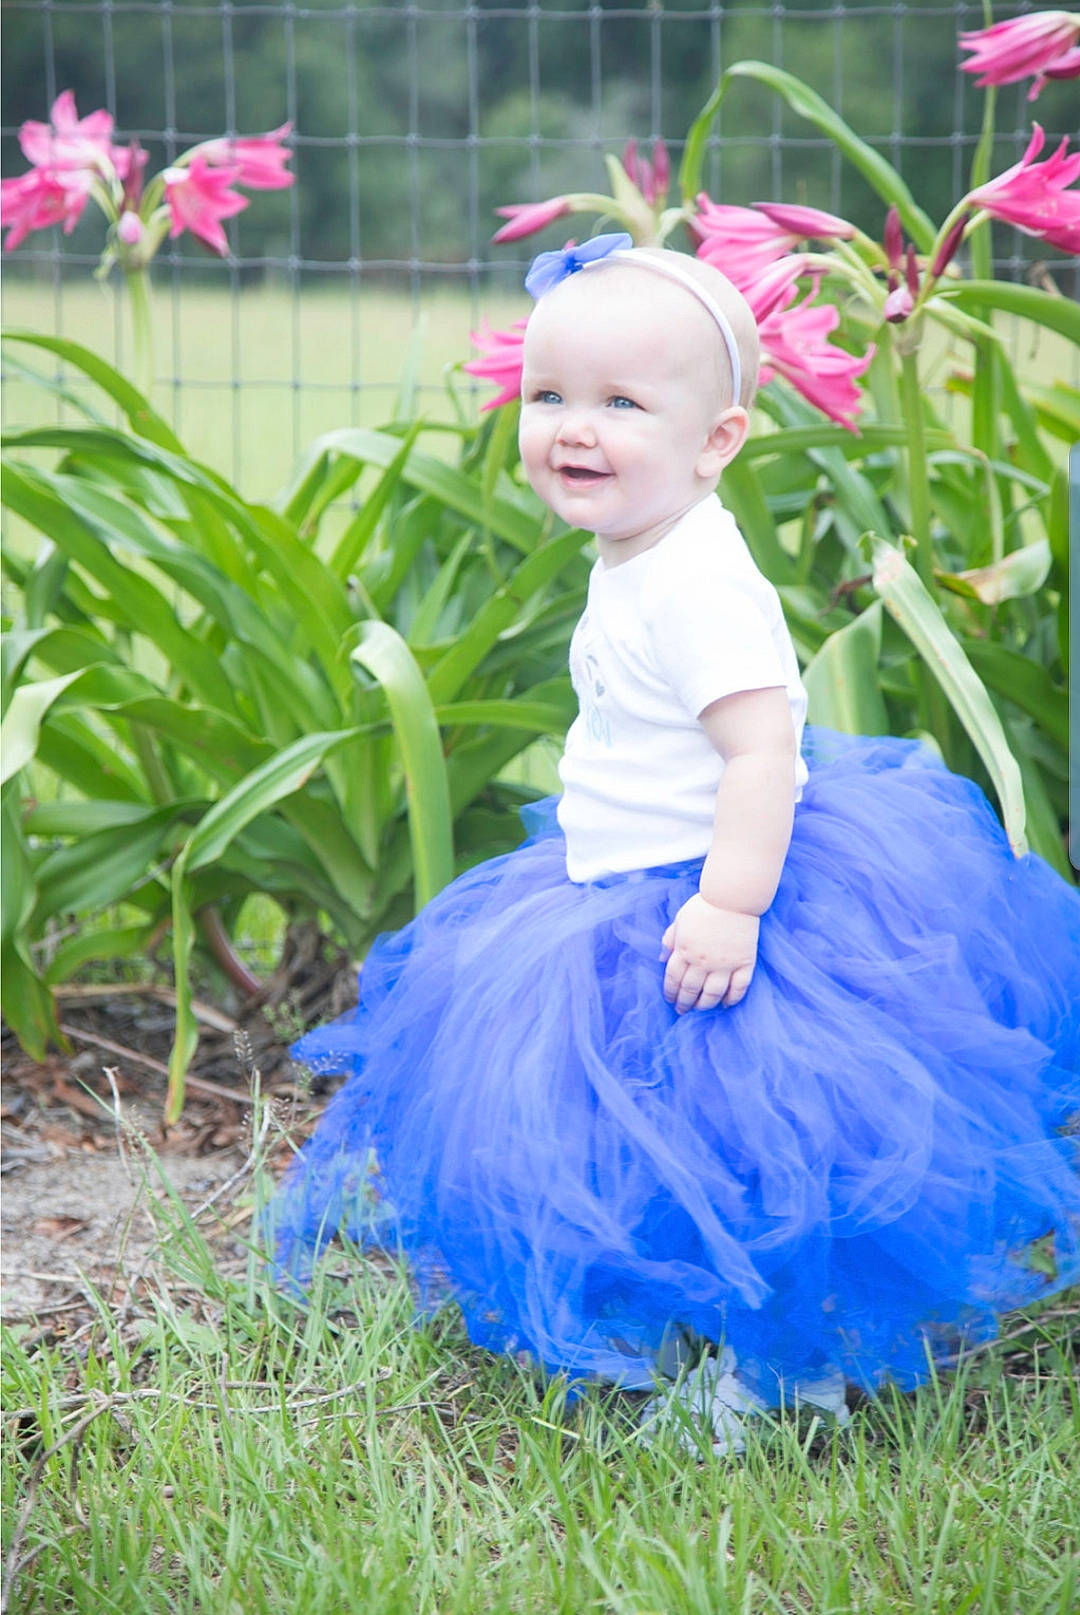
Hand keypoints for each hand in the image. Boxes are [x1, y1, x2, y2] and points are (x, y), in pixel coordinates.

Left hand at [660, 894, 758, 1013]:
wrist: (733, 897)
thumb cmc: (705, 905)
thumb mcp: (680, 919)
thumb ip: (670, 939)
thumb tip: (662, 959)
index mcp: (684, 950)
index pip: (673, 979)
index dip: (670, 992)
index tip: (670, 1000)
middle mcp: (702, 961)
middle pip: (690, 990)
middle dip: (684, 1003)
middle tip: (682, 1011)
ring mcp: (724, 964)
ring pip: (713, 994)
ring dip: (705, 1005)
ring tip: (700, 1009)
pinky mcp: (744, 963)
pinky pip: (739, 988)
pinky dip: (732, 999)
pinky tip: (726, 1004)